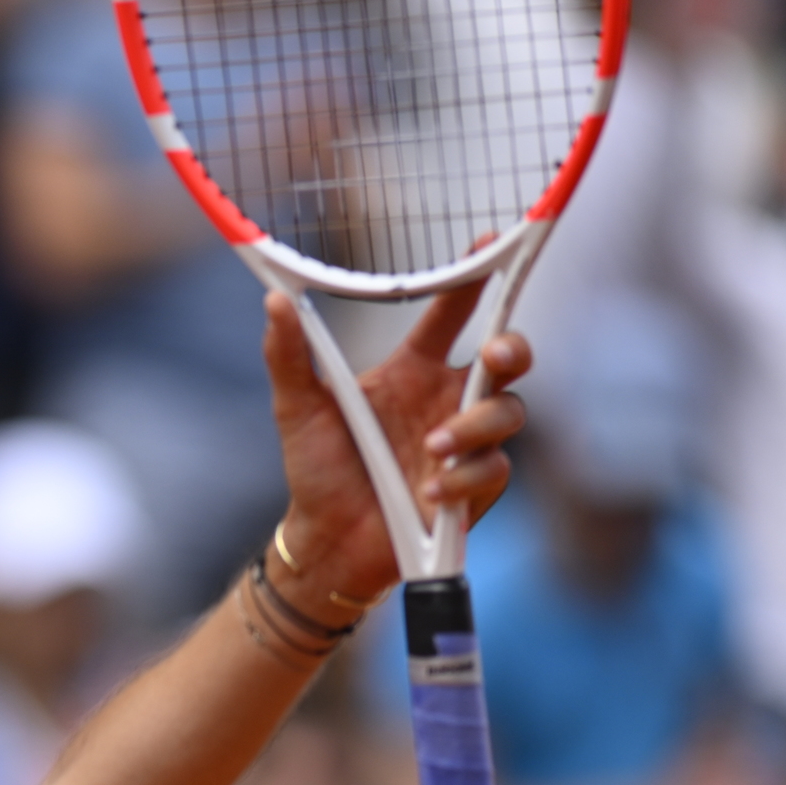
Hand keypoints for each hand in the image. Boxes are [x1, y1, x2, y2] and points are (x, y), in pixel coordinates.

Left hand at [261, 283, 532, 604]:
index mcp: (412, 370)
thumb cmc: (316, 469)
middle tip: (496, 354)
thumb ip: (288, 356)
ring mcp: (466, 442)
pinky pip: (493, 470)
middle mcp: (446, 399)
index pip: (453, 313)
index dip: (474, 278)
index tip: (490, 243)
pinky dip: (463, 479)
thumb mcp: (296, 410)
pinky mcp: (476, 486)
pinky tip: (429, 492)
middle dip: (513, 348)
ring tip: (431, 447)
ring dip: (474, 427)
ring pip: (508, 412)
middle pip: (508, 357)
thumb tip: (272, 302)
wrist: (326, 542)